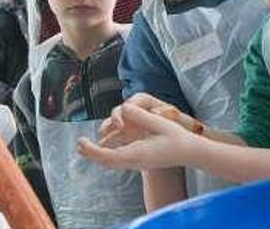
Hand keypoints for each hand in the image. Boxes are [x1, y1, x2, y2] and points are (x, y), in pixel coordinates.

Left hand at [77, 101, 199, 170]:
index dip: (93, 150)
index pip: (109, 156)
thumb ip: (141, 115)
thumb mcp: (160, 123)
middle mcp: (135, 160)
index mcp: (138, 153)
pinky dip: (107, 155)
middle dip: (91, 153)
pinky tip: (101, 148)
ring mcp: (137, 162)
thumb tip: (124, 107)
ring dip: (97, 154)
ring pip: (112, 162)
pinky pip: (118, 160)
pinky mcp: (139, 160)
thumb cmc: (178, 137)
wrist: (191, 153)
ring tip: (84, 147)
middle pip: (107, 161)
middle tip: (78, 144)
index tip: (81, 142)